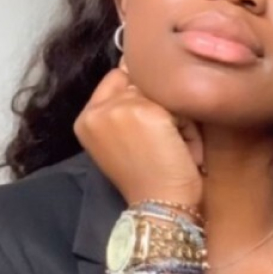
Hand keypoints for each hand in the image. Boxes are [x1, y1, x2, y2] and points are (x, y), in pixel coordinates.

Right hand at [73, 55, 204, 206]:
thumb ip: (124, 106)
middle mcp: (96, 109)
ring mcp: (119, 108)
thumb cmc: (147, 176)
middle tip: (162, 141)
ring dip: (175, 114)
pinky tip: (182, 148)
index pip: (117, 78)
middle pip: (140, 80)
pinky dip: (187, 124)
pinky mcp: (145, 111)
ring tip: (174, 144)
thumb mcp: (122, 138)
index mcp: (85, 118)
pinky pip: (177, 102)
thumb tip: (141, 67)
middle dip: (159, 105)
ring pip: (160, 89)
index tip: (151, 126)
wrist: (158, 206)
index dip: (142, 97)